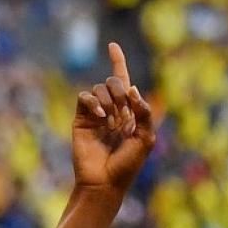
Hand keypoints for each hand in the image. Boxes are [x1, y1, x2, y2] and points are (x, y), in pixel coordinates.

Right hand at [73, 43, 155, 193]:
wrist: (105, 182)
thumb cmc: (127, 165)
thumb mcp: (146, 138)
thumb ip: (144, 113)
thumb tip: (132, 88)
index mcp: (129, 113)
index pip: (124, 82)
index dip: (118, 62)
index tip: (112, 45)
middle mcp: (112, 110)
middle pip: (114, 82)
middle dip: (121, 92)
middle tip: (123, 114)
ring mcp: (95, 114)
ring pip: (100, 88)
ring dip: (110, 101)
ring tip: (112, 123)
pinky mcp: (81, 119)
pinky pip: (85, 97)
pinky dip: (94, 103)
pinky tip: (101, 117)